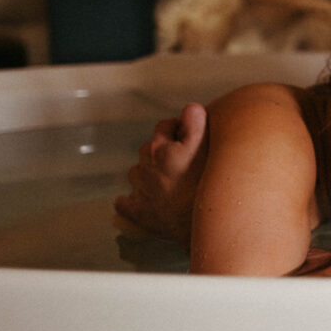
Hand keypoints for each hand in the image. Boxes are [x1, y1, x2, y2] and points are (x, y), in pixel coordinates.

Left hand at [114, 103, 207, 244]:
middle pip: (149, 149)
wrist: (201, 222)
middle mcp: (146, 167)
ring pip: (138, 173)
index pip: (164, 126)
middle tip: (183, 160)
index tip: (189, 135)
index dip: (177, 128)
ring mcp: (140, 190)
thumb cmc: (205, 184)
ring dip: (149, 173)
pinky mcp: (137, 212)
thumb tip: (189, 107)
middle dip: (162, 150)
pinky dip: (131, 200)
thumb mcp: (206, 146)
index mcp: (161, 149)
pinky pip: (124, 203)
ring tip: (168, 181)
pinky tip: (143, 201)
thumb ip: (196, 122)